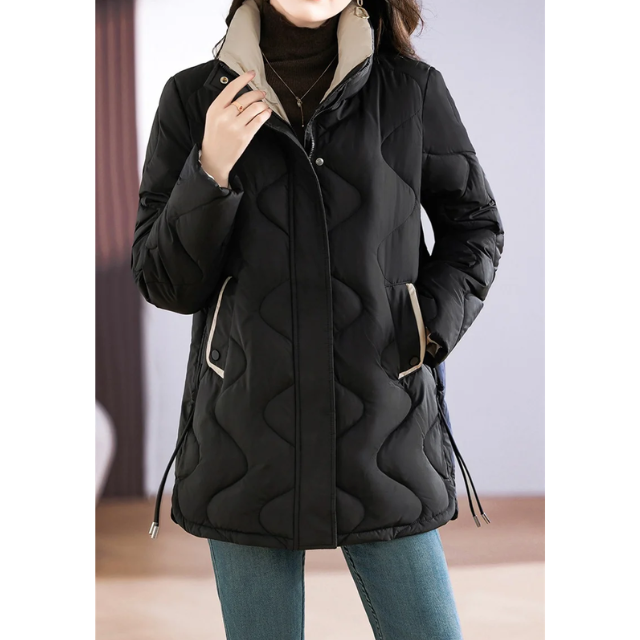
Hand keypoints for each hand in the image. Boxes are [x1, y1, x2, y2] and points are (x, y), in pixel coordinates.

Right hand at [200, 70, 271, 187]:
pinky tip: (266, 113)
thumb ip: (224, 105)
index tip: (252, 73)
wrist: (214, 158)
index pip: (231, 88)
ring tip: (264, 105)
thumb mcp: (213, 117)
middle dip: (257, 94)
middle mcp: (225, 116)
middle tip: (262, 93)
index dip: (243, 79)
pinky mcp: (245, 136)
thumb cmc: (214, 136)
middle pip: (246, 98)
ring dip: (262, 104)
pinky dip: (265, 114)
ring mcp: (235, 126)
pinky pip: (259, 120)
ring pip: (255, 108)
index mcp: (215, 108)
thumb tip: (242, 93)